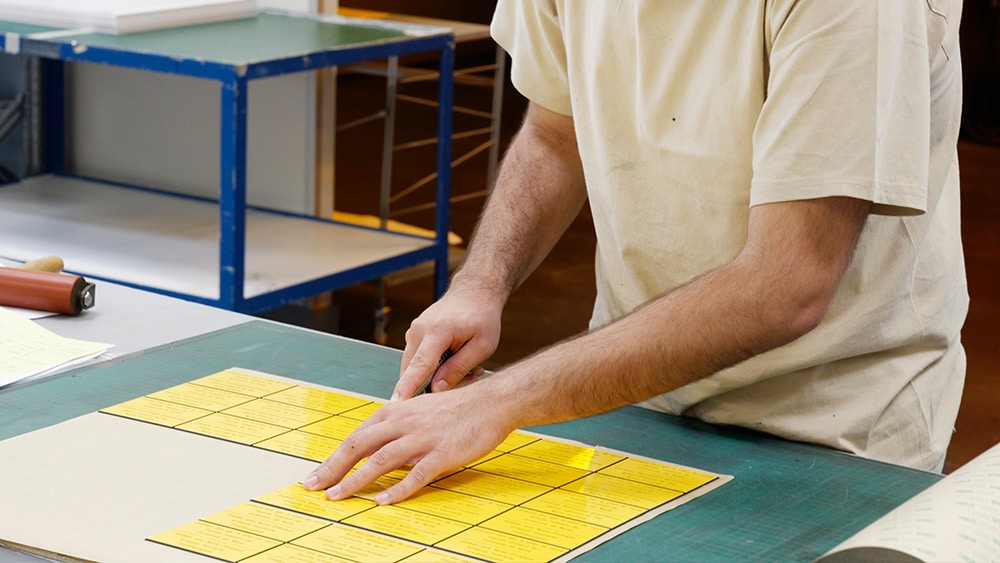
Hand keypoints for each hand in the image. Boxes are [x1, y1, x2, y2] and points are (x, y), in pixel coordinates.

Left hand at [302, 386, 510, 503]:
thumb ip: (396, 430)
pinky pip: (414, 476)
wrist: (491, 402)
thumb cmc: (457, 408)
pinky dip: (396, 490)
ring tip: (337, 497)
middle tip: (313, 487)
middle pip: (359, 446)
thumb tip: (377, 455)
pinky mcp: (441, 454)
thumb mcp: (419, 412)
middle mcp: (404, 423)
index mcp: (396, 411)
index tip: (317, 475)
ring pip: (379, 461)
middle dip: (332, 469)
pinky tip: (382, 502)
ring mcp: (422, 438)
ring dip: (355, 481)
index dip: (333, 458)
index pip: (356, 437)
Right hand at [392, 287, 502, 399]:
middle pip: (412, 369)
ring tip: (463, 366)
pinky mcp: (414, 334)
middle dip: (431, 385)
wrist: (474, 293)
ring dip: (432, 376)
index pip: (420, 365)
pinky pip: (416, 359)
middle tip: (466, 378)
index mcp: (438, 331)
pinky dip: (430, 367)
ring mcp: (414, 331)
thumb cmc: (481, 318)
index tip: (396, 403)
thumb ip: (458, 368)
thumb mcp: (482, 346)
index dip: (408, 386)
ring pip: (413, 367)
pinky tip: (452, 360)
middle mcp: (420, 329)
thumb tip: (436, 389)